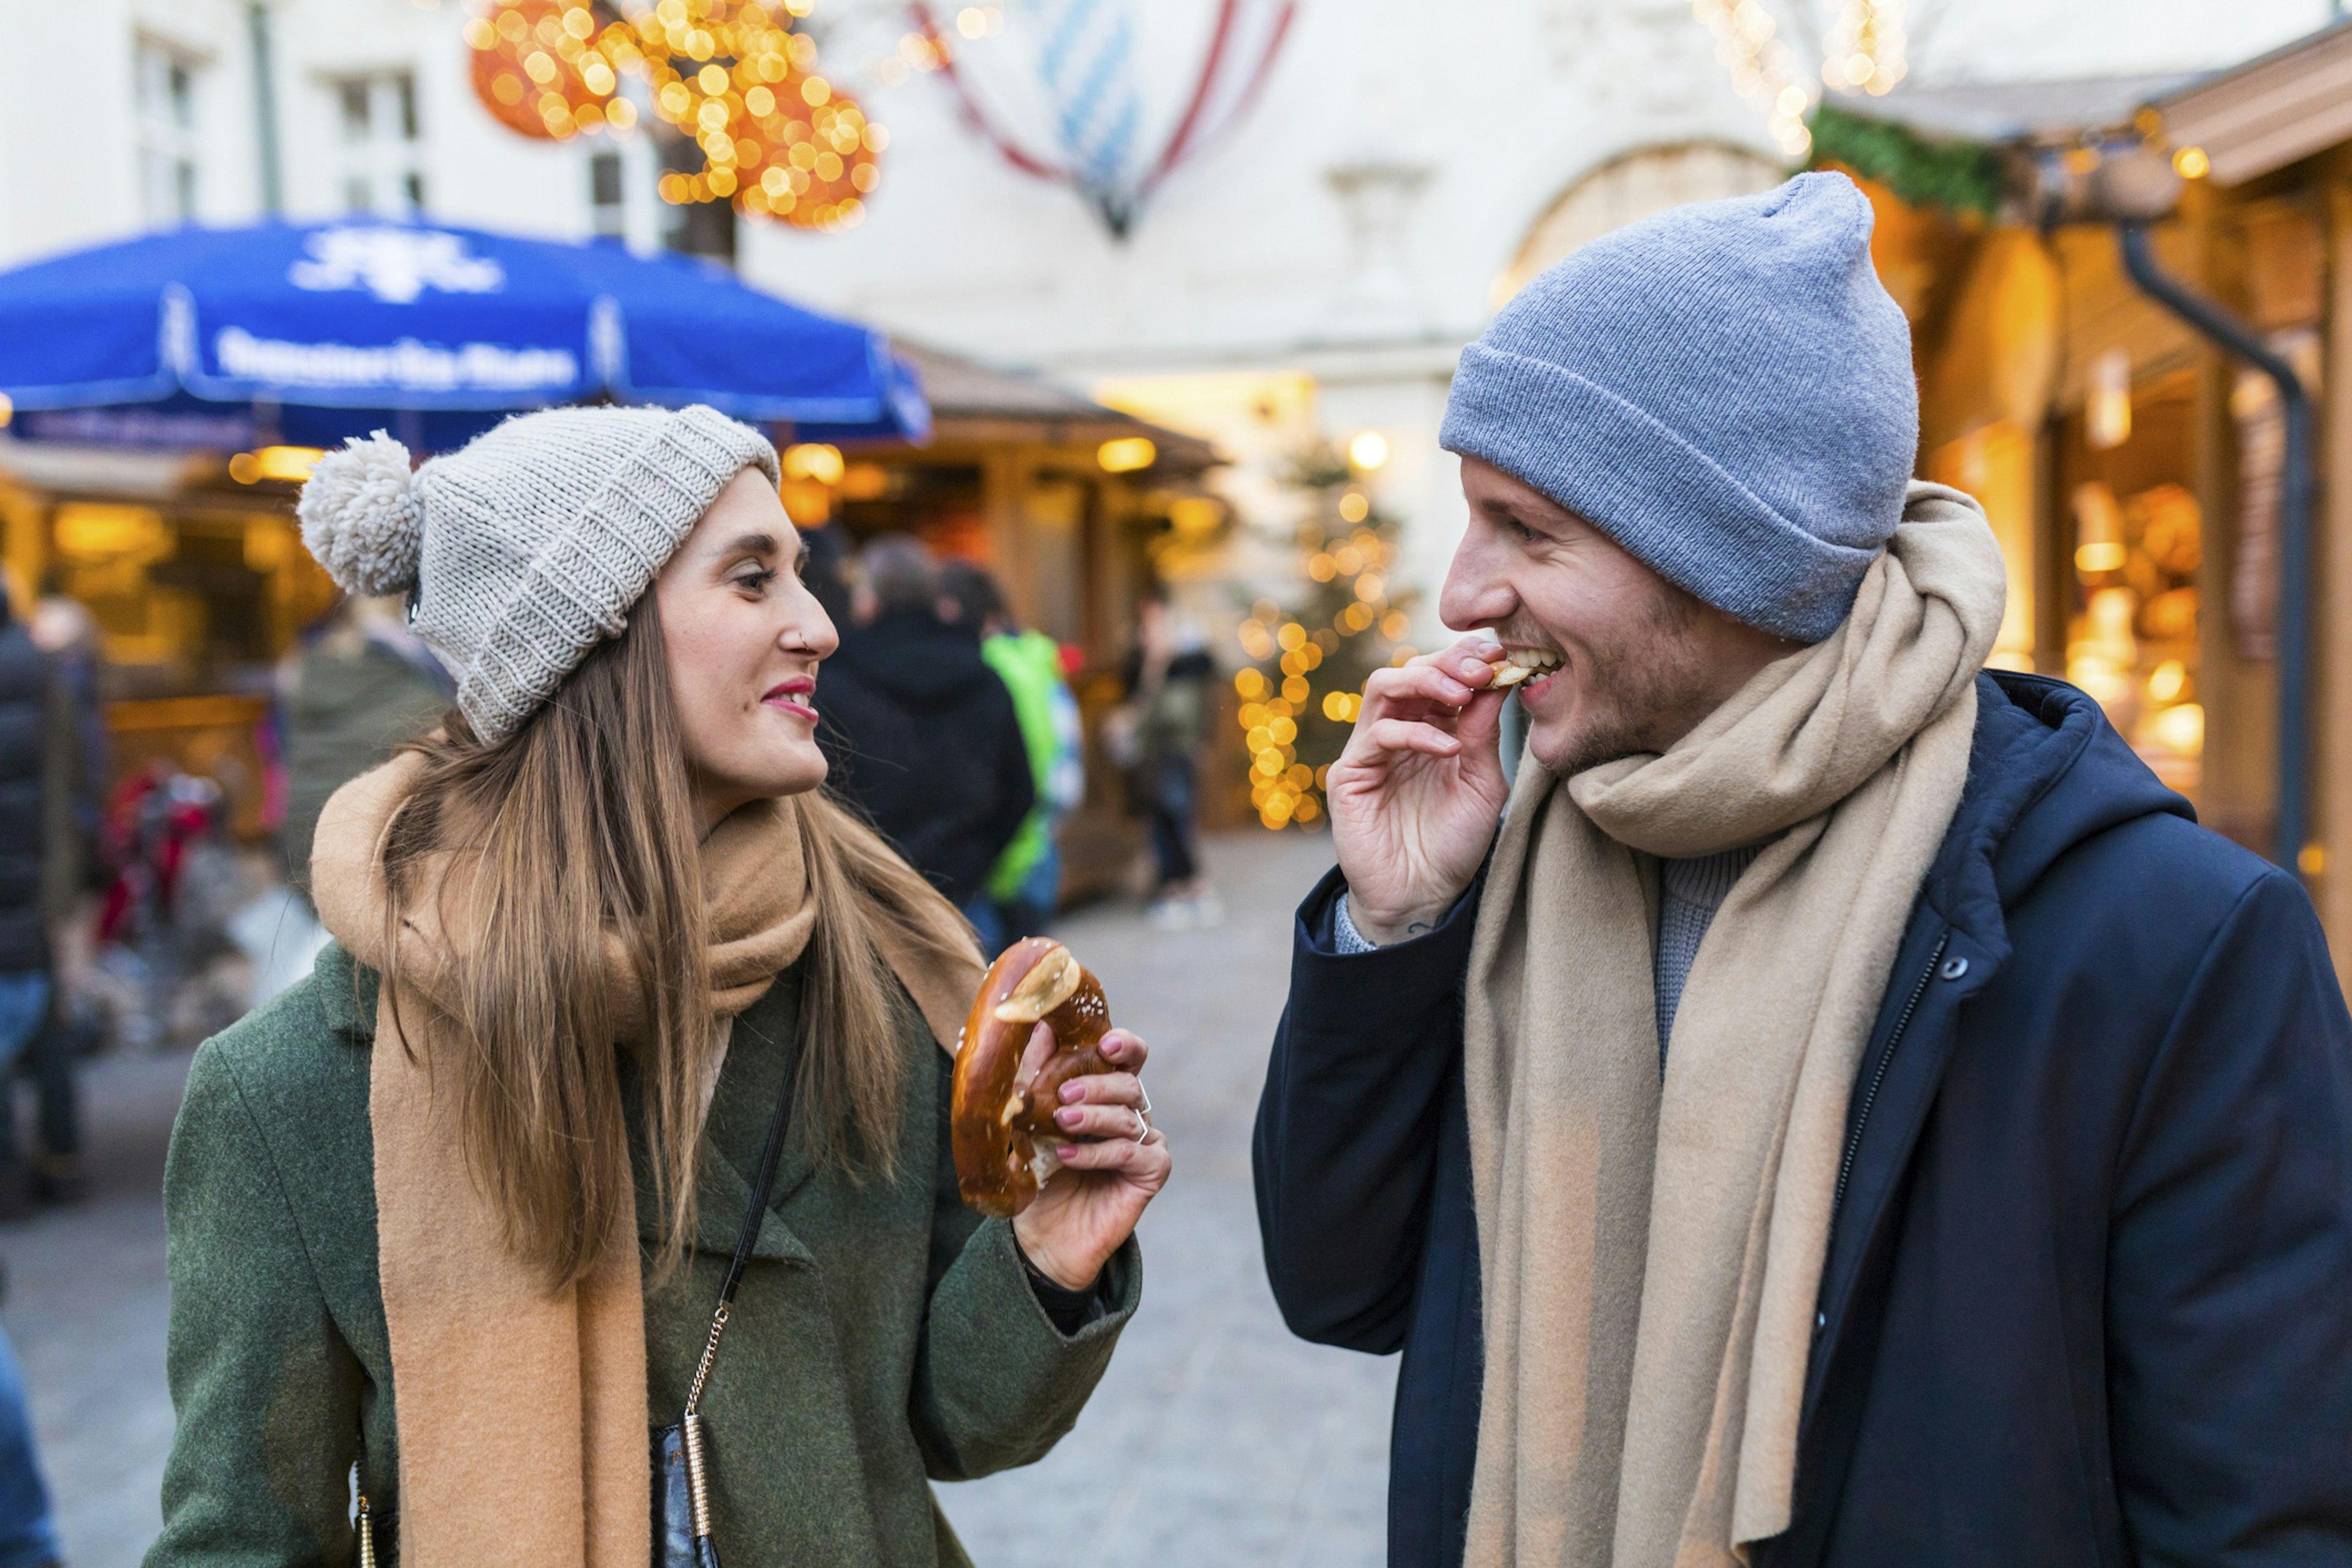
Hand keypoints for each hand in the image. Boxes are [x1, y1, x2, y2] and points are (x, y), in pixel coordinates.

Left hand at [1011, 1028, 1168, 1290]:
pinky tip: (1069, 1156)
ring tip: (1060, 1124)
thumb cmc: (1037, 1174)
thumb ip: (1036, 1073)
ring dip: (1093, 1117)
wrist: (1042, 1236)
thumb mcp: (1027, 1118)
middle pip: (1130, 1084)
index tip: (1104, 1043)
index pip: (1129, 1056)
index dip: (1124, 1045)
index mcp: (1107, 1093)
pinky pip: (1133, 1152)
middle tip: (1066, 1094)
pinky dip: (1100, 1152)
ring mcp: (1144, 1143)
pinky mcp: (1151, 1174)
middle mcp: (1131, 1114)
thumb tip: (1039, 1023)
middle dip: (1098, 1084)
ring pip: (1130, 1116)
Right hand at [1326, 636, 1510, 944]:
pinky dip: (1415, 732)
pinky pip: (1377, 734)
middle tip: (1481, 670)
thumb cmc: (1456, 843)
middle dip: (1448, 663)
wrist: (1425, 896)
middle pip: (1411, 670)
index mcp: (1432, 728)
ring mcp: (1371, 749)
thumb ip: (1485, 734)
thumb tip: (1496, 680)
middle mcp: (1399, 731)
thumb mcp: (1484, 784)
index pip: (1441, 675)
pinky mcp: (1350, 773)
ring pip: (1383, 686)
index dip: (1466, 658)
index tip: (1499, 655)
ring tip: (1462, 694)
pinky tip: (1449, 749)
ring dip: (1425, 681)